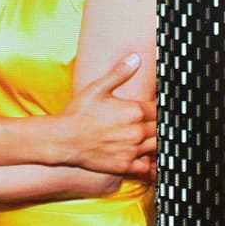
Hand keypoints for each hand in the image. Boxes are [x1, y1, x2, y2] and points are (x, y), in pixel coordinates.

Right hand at [52, 53, 156, 175]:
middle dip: (159, 124)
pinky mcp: (125, 165)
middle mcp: (137, 131)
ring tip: (150, 137)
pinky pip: (146, 167)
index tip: (159, 108)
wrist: (63, 139)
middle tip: (156, 123)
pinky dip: (148, 162)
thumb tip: (135, 58)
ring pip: (157, 146)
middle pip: (161, 128)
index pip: (160, 109)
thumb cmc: (78, 113)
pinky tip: (143, 156)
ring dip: (156, 141)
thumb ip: (119, 73)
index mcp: (134, 111)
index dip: (161, 108)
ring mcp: (132, 150)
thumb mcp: (97, 88)